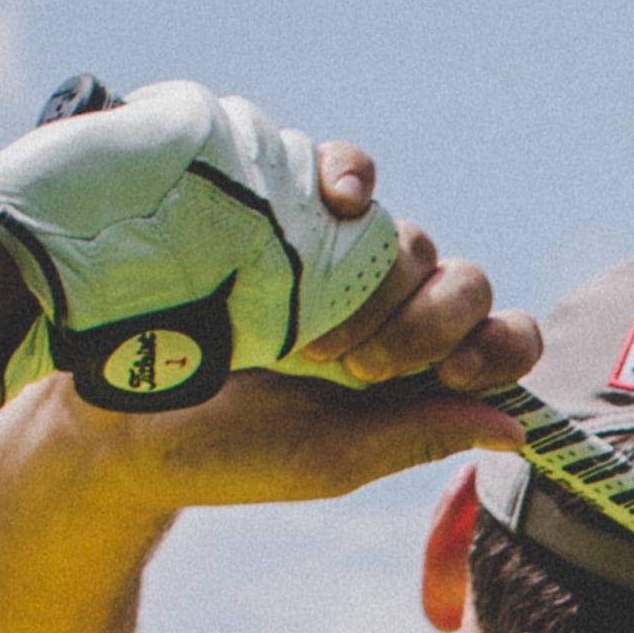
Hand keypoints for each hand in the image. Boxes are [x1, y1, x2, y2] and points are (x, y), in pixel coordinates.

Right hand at [0, 78, 492, 412]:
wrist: (117, 418)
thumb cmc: (223, 454)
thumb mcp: (329, 460)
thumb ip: (420, 438)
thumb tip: (516, 428)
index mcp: (413, 378)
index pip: (502, 340)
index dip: (497, 347)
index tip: (454, 373)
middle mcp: (387, 313)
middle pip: (466, 282)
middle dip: (432, 322)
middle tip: (359, 367)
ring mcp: (338, 261)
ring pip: (415, 236)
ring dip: (384, 280)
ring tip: (310, 333)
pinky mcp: (288, 215)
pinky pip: (350, 172)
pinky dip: (354, 177)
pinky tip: (341, 203)